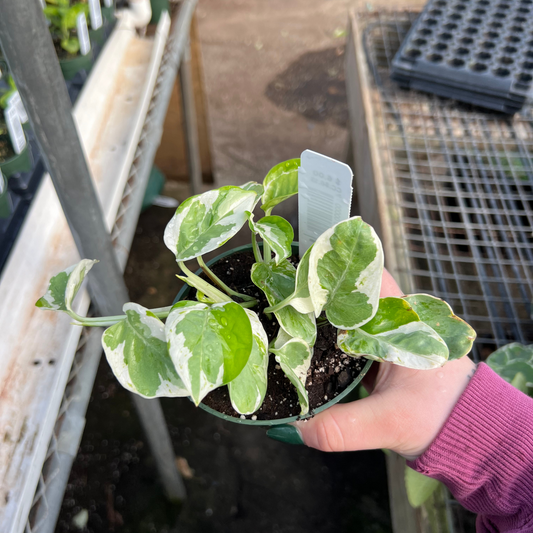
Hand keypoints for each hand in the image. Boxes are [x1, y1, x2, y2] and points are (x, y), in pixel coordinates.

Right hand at [267, 270, 475, 458]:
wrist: (466, 433)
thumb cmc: (442, 417)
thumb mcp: (391, 422)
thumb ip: (343, 426)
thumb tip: (298, 426)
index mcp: (402, 320)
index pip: (369, 277)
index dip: (338, 269)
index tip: (304, 271)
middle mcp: (392, 321)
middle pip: (350, 294)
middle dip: (319, 292)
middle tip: (284, 293)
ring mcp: (383, 338)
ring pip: (346, 317)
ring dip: (320, 317)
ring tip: (286, 316)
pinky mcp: (376, 357)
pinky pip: (346, 340)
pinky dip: (325, 340)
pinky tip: (304, 346)